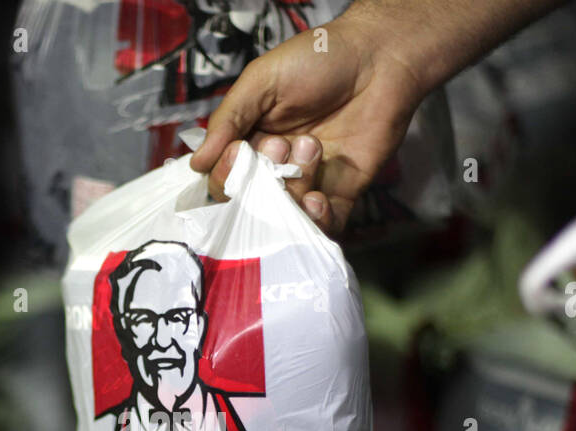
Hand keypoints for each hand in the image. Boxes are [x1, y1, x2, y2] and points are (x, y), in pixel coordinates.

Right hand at [189, 10, 425, 235]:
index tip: (238, 153)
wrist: (380, 58)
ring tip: (312, 147)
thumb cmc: (318, 60)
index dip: (228, 176)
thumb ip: (228, 120)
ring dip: (294, 189)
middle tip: (280, 144)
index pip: (225, 180)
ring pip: (286, 216)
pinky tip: (318, 198)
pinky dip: (317, 221)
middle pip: (252, 204)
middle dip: (262, 182)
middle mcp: (277, 168)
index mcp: (250, 141)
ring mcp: (309, 183)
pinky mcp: (341, 194)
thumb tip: (196, 164)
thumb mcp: (261, 81)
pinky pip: (323, 227)